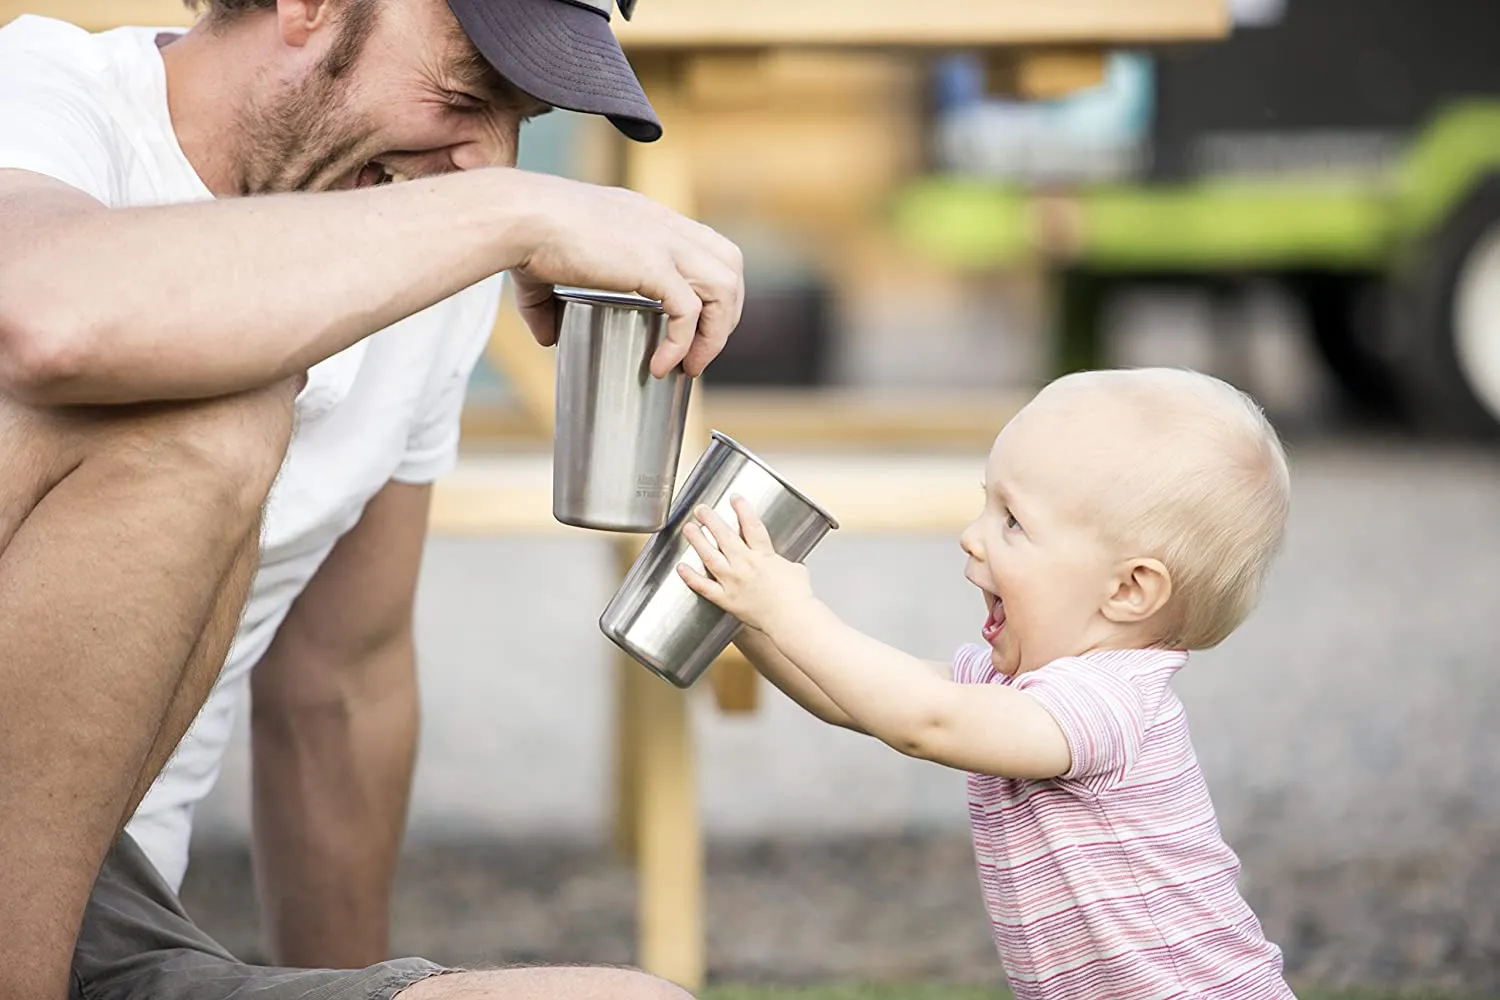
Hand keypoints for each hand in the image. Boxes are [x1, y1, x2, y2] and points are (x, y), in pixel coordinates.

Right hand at [506, 173, 743, 378]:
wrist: (517, 217)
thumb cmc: (523, 235)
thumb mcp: (544, 271)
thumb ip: (546, 304)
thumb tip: (547, 337)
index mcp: (646, 219)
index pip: (706, 246)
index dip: (709, 289)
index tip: (692, 327)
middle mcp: (663, 225)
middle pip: (731, 263)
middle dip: (726, 313)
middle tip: (700, 352)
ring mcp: (662, 242)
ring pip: (725, 287)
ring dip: (715, 333)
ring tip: (690, 366)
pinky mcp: (652, 264)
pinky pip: (689, 311)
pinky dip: (682, 343)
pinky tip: (661, 365)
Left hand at [677, 496, 815, 633]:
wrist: (792, 619)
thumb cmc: (798, 597)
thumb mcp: (796, 571)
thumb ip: (786, 563)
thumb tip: (789, 565)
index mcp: (764, 555)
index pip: (751, 525)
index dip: (742, 509)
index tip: (734, 497)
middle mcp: (745, 565)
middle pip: (725, 536)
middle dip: (711, 520)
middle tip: (701, 509)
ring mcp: (733, 581)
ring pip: (710, 556)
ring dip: (698, 541)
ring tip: (689, 528)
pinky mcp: (726, 599)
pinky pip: (704, 587)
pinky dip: (691, 577)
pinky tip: (681, 567)